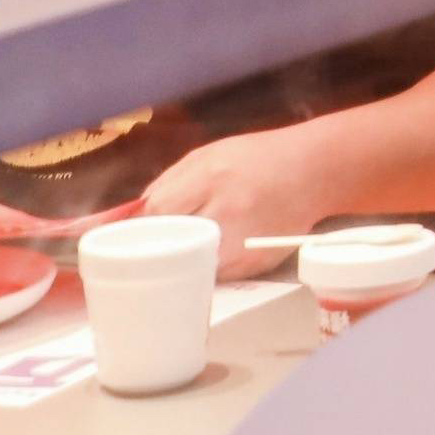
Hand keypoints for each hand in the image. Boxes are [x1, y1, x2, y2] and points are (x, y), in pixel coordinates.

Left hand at [137, 126, 335, 279]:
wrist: (316, 168)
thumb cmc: (255, 159)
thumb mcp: (207, 157)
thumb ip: (165, 185)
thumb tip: (119, 220)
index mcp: (211, 177)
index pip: (156, 213)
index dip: (135, 230)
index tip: (119, 240)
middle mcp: (228, 211)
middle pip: (170, 246)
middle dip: (152, 252)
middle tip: (139, 255)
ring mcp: (245, 242)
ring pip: (190, 270)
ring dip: (176, 267)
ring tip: (170, 260)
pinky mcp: (257, 264)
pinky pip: (215, 278)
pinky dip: (203, 272)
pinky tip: (203, 261)